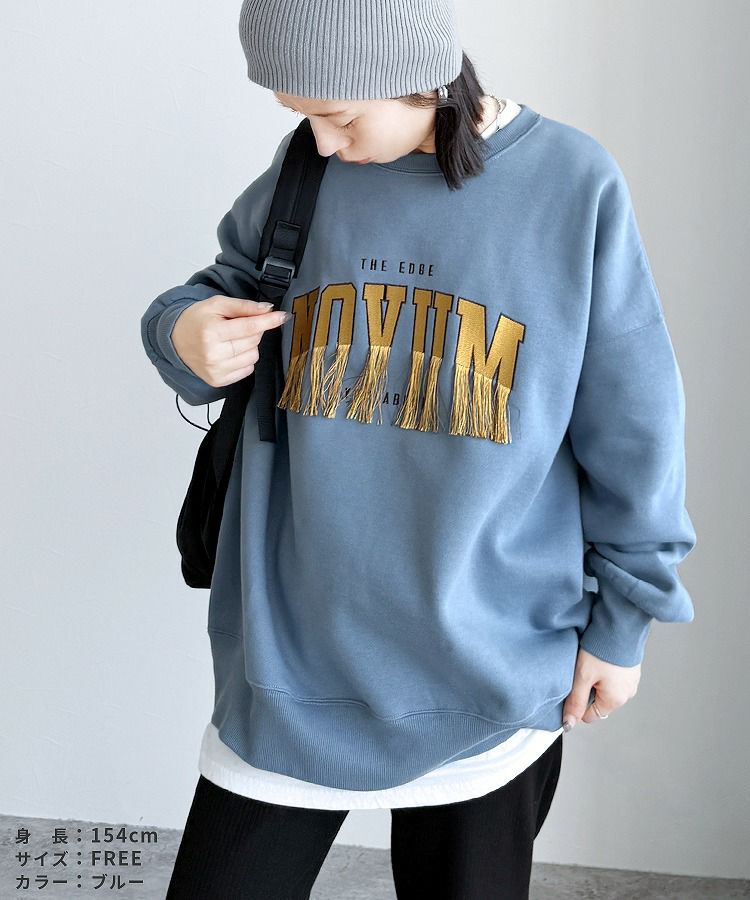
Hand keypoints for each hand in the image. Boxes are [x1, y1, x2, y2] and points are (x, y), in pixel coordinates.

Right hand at [172, 295, 291, 387]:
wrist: (174, 340)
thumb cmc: (196, 320)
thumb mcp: (216, 304)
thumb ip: (243, 306)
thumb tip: (267, 310)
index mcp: (211, 332)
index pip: (249, 327)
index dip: (269, 321)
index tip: (283, 316)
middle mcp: (213, 354)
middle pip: (253, 341)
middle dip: (254, 330)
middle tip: (239, 325)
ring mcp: (215, 370)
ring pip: (253, 356)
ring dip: (249, 346)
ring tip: (233, 339)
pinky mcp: (218, 381)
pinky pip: (247, 370)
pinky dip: (244, 359)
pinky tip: (230, 352)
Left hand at [561, 647, 640, 730]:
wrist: (619, 627)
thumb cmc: (603, 650)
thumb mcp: (582, 677)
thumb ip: (575, 702)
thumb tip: (569, 723)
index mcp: (615, 700)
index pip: (590, 715)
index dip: (577, 704)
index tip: (572, 688)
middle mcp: (627, 694)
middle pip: (598, 702)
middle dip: (588, 689)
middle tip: (583, 672)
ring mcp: (631, 682)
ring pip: (606, 689)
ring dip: (596, 679)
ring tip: (593, 663)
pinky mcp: (631, 670)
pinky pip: (613, 678)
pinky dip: (605, 671)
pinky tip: (601, 659)